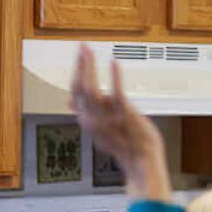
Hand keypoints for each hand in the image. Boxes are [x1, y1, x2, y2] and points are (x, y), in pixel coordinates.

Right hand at [70, 44, 167, 200]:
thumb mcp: (99, 130)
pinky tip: (114, 64)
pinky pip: (117, 93)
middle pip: (79, 88)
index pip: (75, 93)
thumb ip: (85, 114)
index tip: (80, 58)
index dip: (76, 74)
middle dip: (80, 65)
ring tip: (90, 52)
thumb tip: (69, 102)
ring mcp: (108, 118)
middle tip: (82, 47)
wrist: (142, 164)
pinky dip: (115, 77)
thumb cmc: (125, 147)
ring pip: (91, 89)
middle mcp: (93, 120)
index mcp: (88, 121)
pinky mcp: (125, 116)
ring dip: (89, 67)